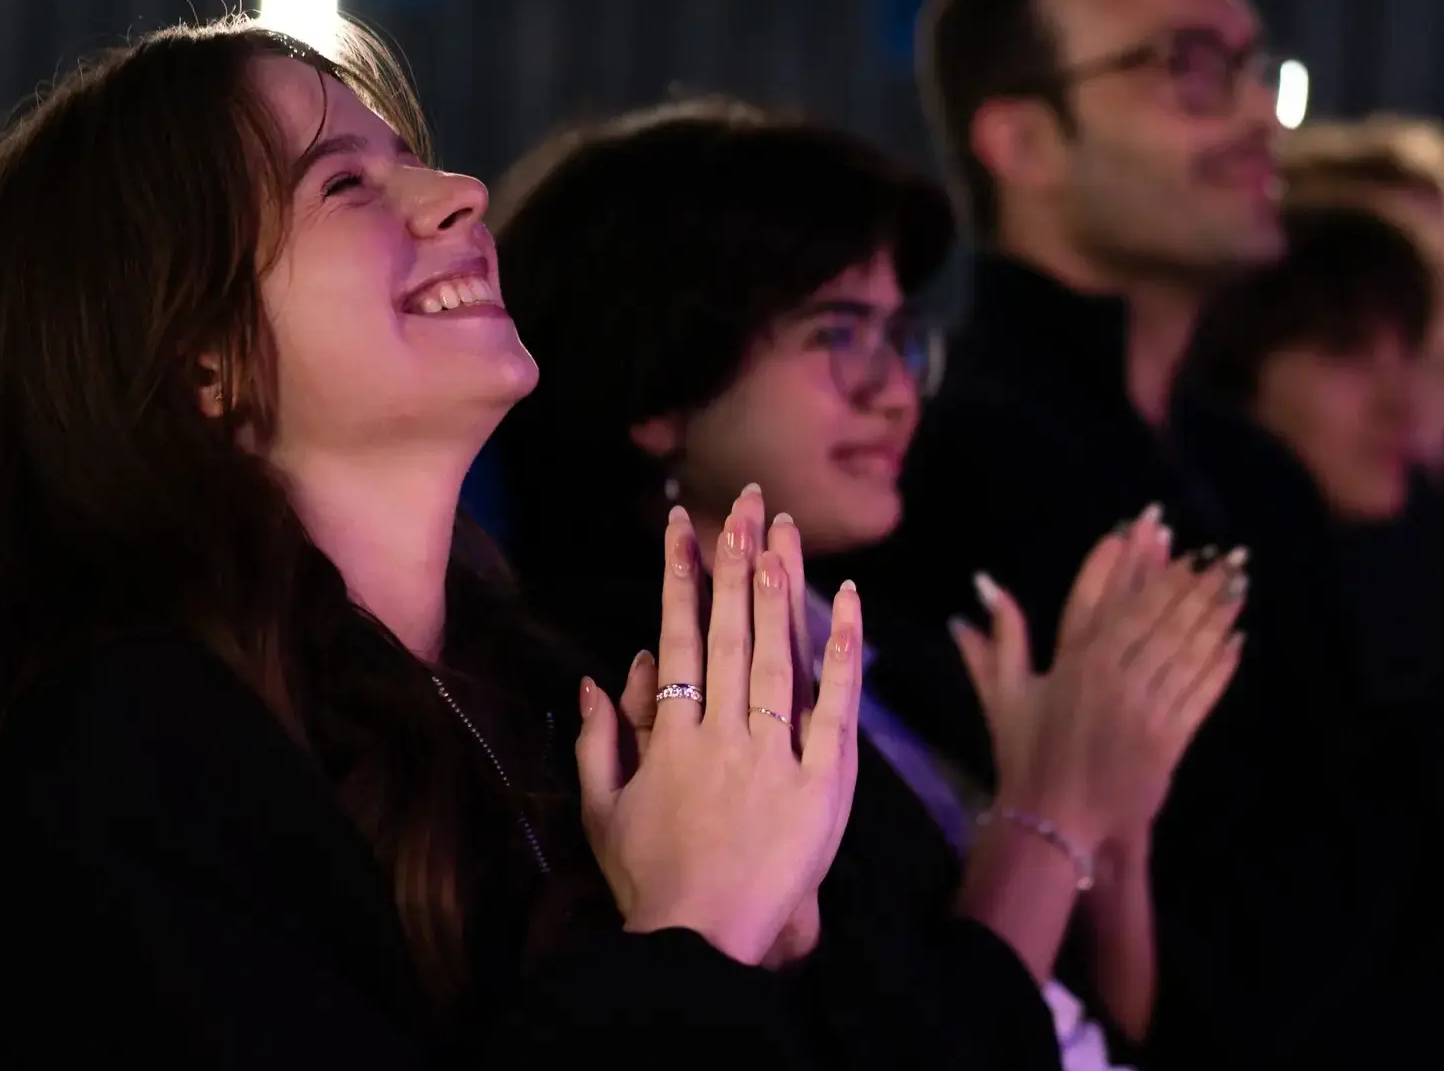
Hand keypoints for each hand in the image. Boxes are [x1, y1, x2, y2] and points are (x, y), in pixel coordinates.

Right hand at [575, 491, 864, 965]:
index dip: (681, 577)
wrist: (700, 941)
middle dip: (735, 560)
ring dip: (778, 588)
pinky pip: (834, 707)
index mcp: (669, 737)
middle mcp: (720, 734)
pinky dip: (840, 652)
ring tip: (781, 532)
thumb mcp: (602, 811)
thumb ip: (598, 740)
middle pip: (731, 632)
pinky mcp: (822, 783)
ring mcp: (773, 755)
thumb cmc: (649, 880)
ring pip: (777, 656)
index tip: (684, 526)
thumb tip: (598, 675)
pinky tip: (845, 602)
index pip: (678, 638)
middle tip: (744, 503)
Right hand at [951, 510, 1244, 848]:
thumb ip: (999, 639)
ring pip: (1186, 648)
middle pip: (1156, 617)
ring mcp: (1146, 707)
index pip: (1104, 599)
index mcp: (1075, 662)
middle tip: (1220, 551)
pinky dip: (1220, 665)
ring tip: (1237, 582)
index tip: (1148, 530)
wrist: (1055, 822)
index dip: (1127, 562)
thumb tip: (981, 586)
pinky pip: (1201, 693)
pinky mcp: (1170, 738)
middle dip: (1190, 580)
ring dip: (1214, 613)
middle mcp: (1114, 676)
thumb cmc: (1025, 759)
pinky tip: (1236, 638)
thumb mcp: (1005, 696)